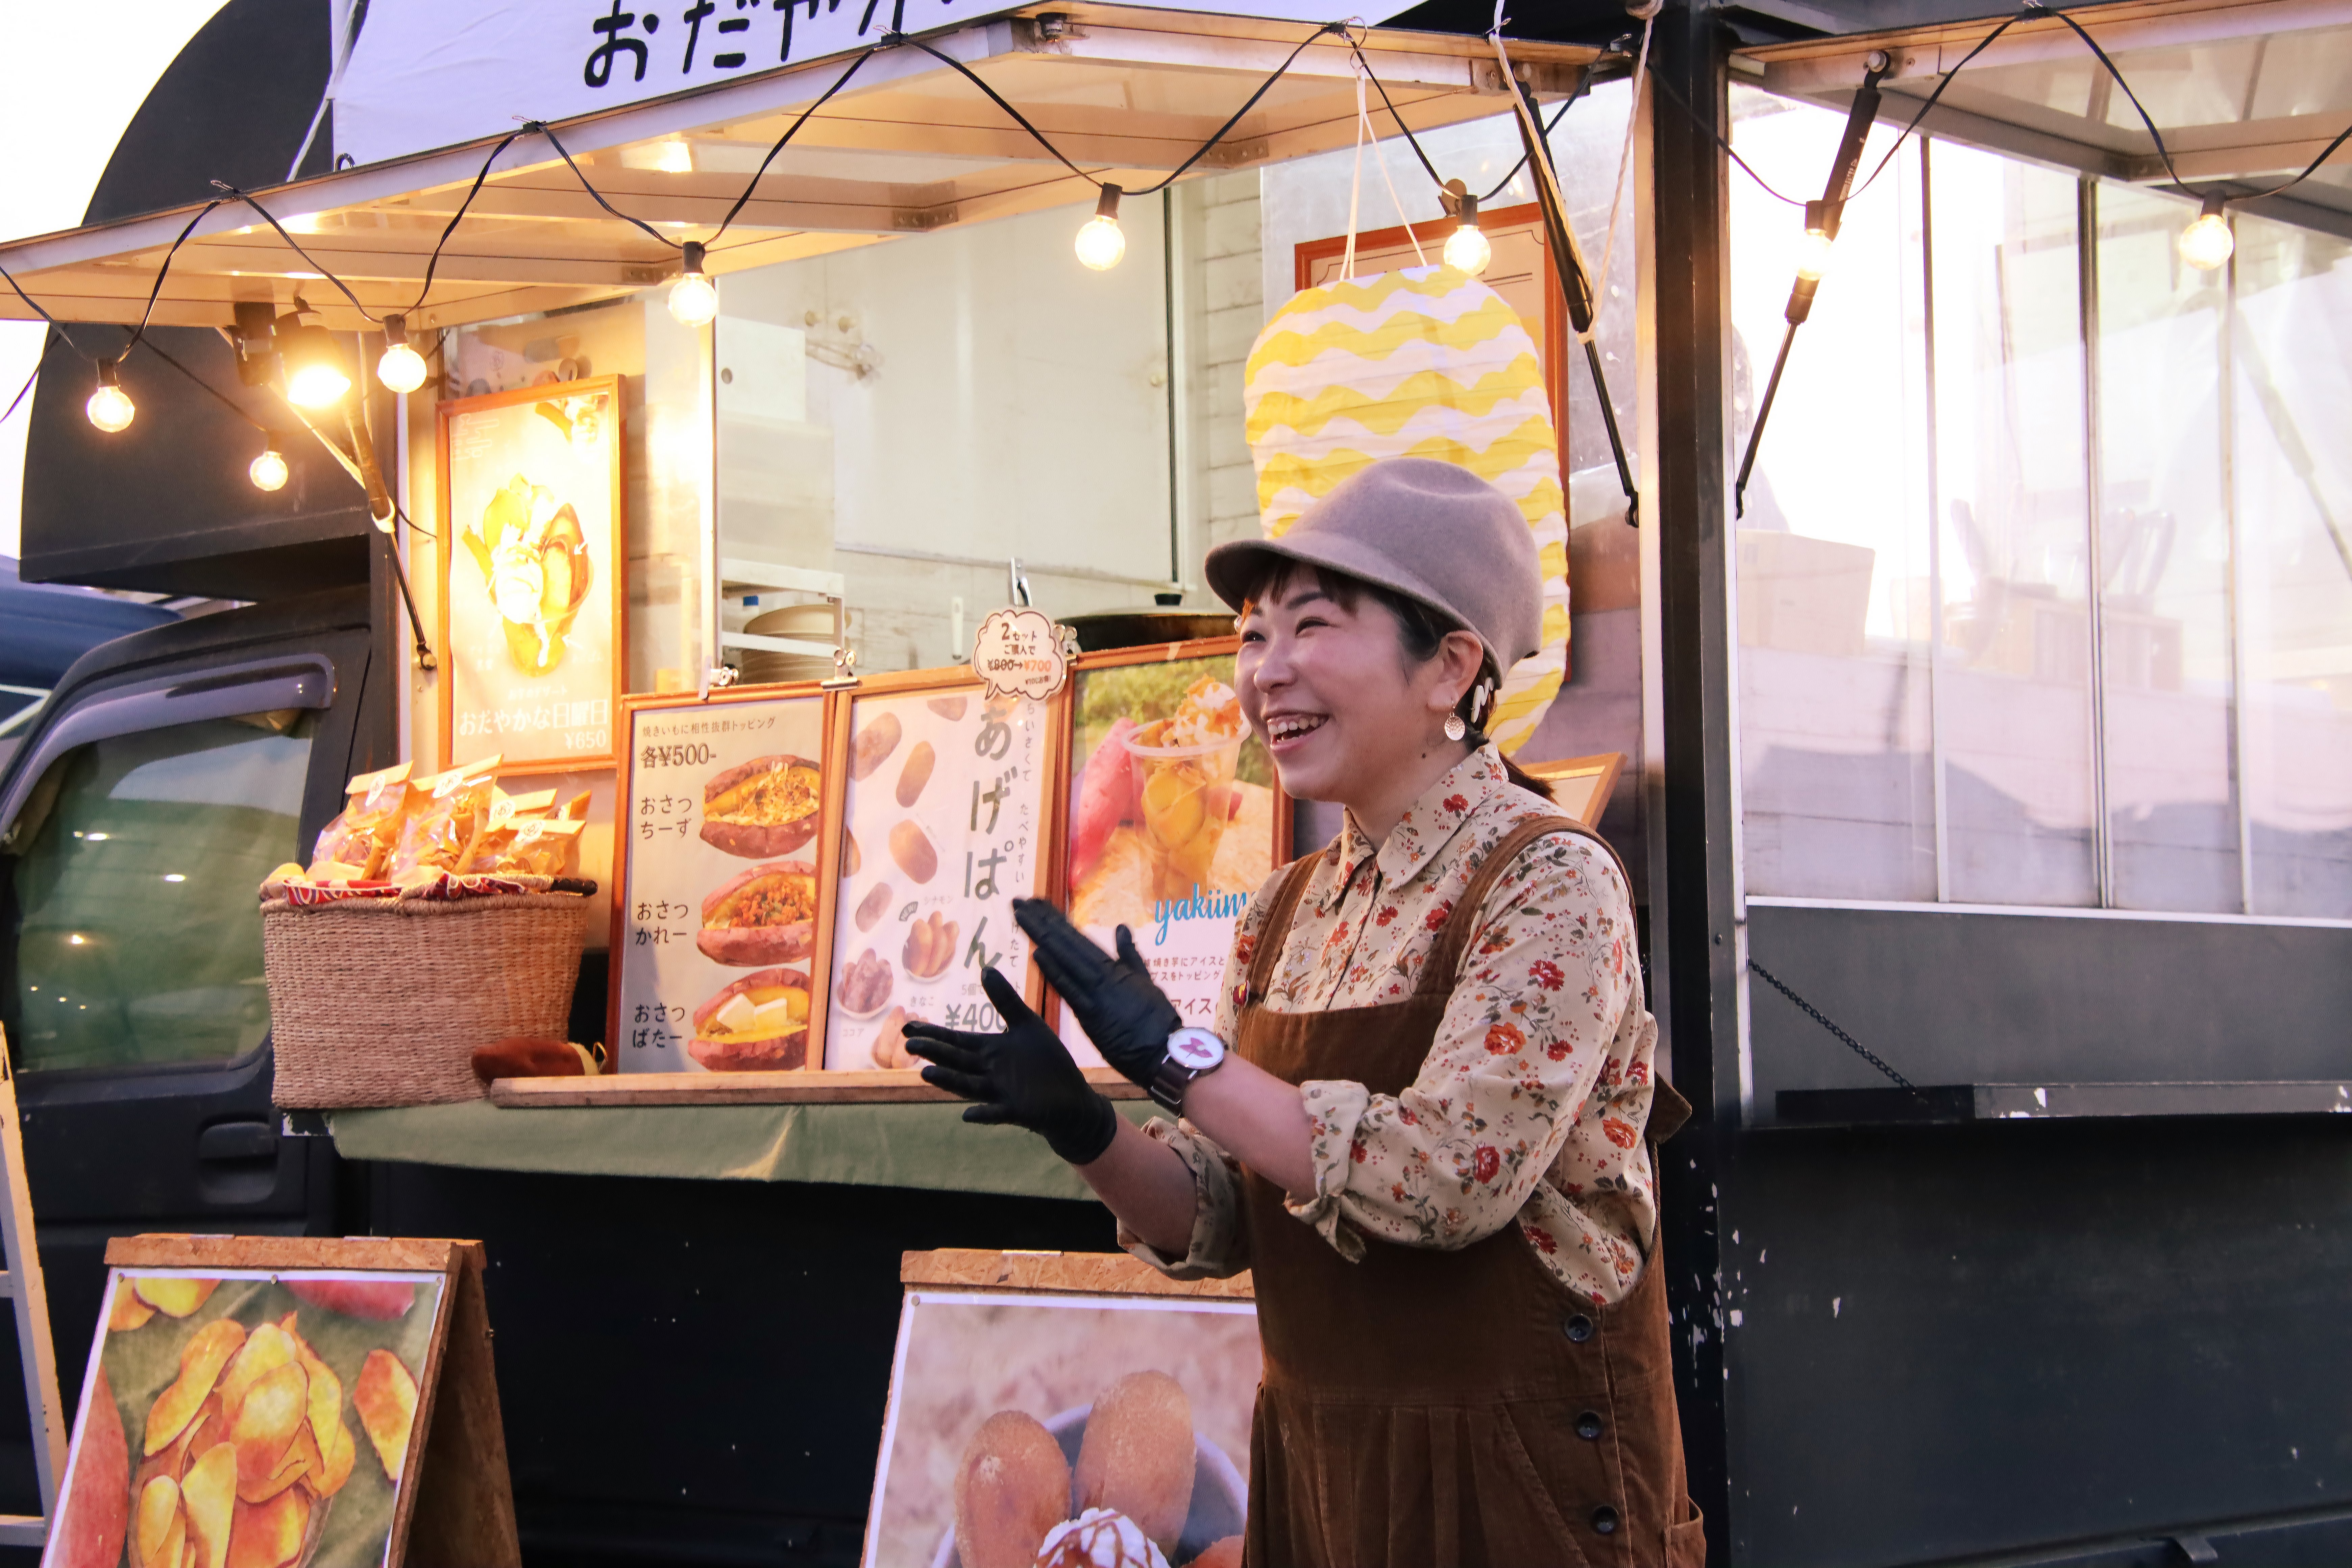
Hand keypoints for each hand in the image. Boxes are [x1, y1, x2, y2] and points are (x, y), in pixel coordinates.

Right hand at [901, 967, 1117, 1165]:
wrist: (1073, 1100)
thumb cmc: (1047, 1063)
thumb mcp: (1026, 1025)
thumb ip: (1005, 1001)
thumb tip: (985, 969)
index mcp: (990, 1051)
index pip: (956, 1041)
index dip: (932, 1034)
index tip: (907, 1027)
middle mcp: (989, 1072)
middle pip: (956, 1060)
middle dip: (933, 1052)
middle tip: (908, 1045)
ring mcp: (1001, 1093)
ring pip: (969, 1085)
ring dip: (949, 1081)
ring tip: (926, 1073)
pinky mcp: (1017, 1111)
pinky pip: (997, 1113)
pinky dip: (983, 1114)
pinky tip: (968, 1114)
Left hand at [1013, 898, 1182, 1090]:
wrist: (1163, 1051)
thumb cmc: (1157, 1020)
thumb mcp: (1145, 980)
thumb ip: (1130, 955)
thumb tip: (1121, 928)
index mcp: (1112, 967)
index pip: (1076, 937)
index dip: (1054, 919)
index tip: (1035, 903)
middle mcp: (1101, 974)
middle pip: (1065, 942)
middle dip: (1040, 920)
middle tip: (1018, 901)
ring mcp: (1095, 993)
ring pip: (1064, 958)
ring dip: (1040, 936)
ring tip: (1020, 915)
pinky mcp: (1090, 1015)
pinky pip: (1070, 990)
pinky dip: (1054, 971)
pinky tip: (1037, 954)